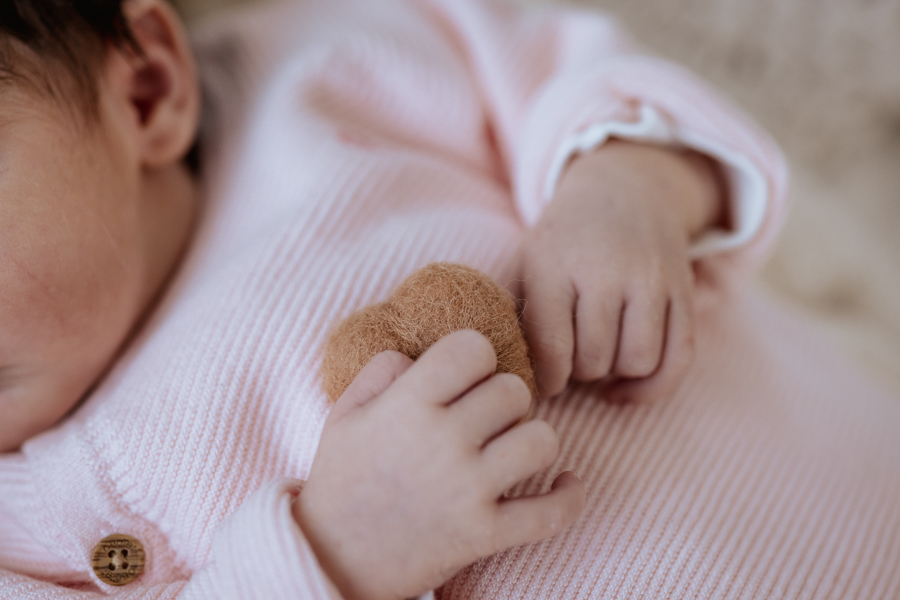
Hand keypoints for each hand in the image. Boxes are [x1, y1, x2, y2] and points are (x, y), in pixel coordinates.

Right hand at [294, 330, 585, 599]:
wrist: (334, 558)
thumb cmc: (342, 480)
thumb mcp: (345, 412)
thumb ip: (383, 369)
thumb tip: (427, 356)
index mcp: (407, 405)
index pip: (472, 347)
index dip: (476, 355)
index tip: (467, 375)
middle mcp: (442, 441)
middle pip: (514, 390)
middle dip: (503, 398)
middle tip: (484, 417)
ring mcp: (468, 490)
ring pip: (543, 440)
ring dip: (532, 440)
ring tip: (512, 448)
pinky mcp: (485, 534)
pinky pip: (552, 512)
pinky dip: (568, 496)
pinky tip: (564, 483)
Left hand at [518, 140, 722, 402]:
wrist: (624, 188)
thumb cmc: (564, 241)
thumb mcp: (528, 262)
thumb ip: (518, 315)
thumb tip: (519, 378)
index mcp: (555, 265)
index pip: (552, 347)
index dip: (548, 379)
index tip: (546, 380)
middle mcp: (606, 271)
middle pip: (595, 359)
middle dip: (579, 373)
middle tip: (572, 360)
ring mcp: (650, 280)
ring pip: (638, 362)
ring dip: (616, 375)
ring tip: (600, 359)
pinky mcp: (682, 291)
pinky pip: (679, 358)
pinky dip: (653, 385)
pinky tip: (626, 386)